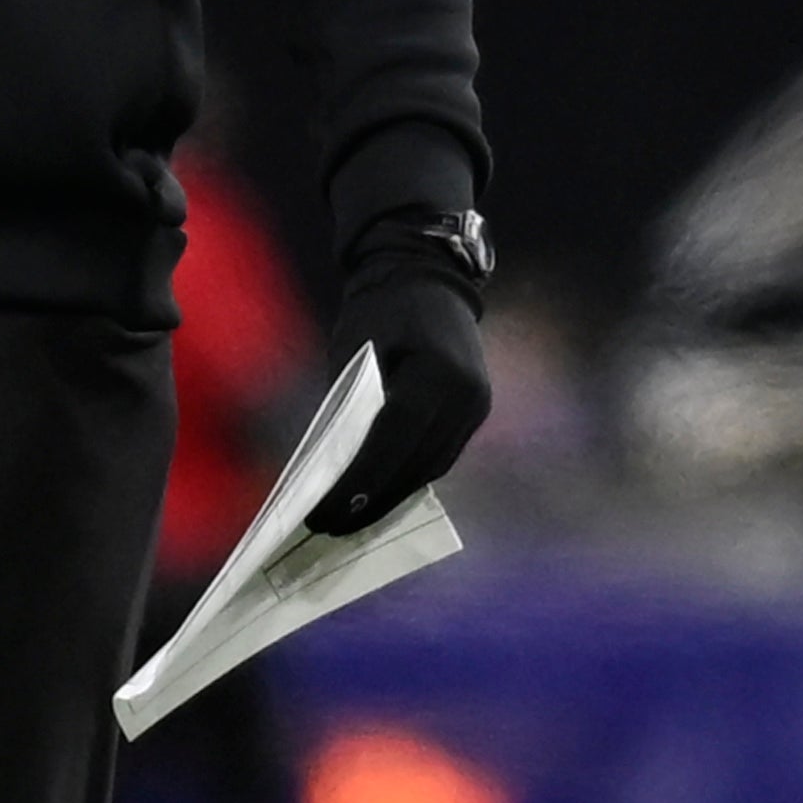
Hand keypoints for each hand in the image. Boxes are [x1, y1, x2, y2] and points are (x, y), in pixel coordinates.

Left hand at [308, 246, 488, 536]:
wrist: (426, 274)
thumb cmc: (376, 310)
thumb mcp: (351, 353)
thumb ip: (349, 409)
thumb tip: (332, 472)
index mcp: (432, 373)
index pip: (392, 441)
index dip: (359, 483)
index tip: (325, 514)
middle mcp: (463, 394)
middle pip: (416, 464)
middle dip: (374, 500)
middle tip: (332, 527)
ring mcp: (476, 404)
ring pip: (432, 465)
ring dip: (394, 495)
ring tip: (354, 520)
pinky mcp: (477, 408)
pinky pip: (443, 453)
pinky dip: (412, 474)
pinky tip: (382, 493)